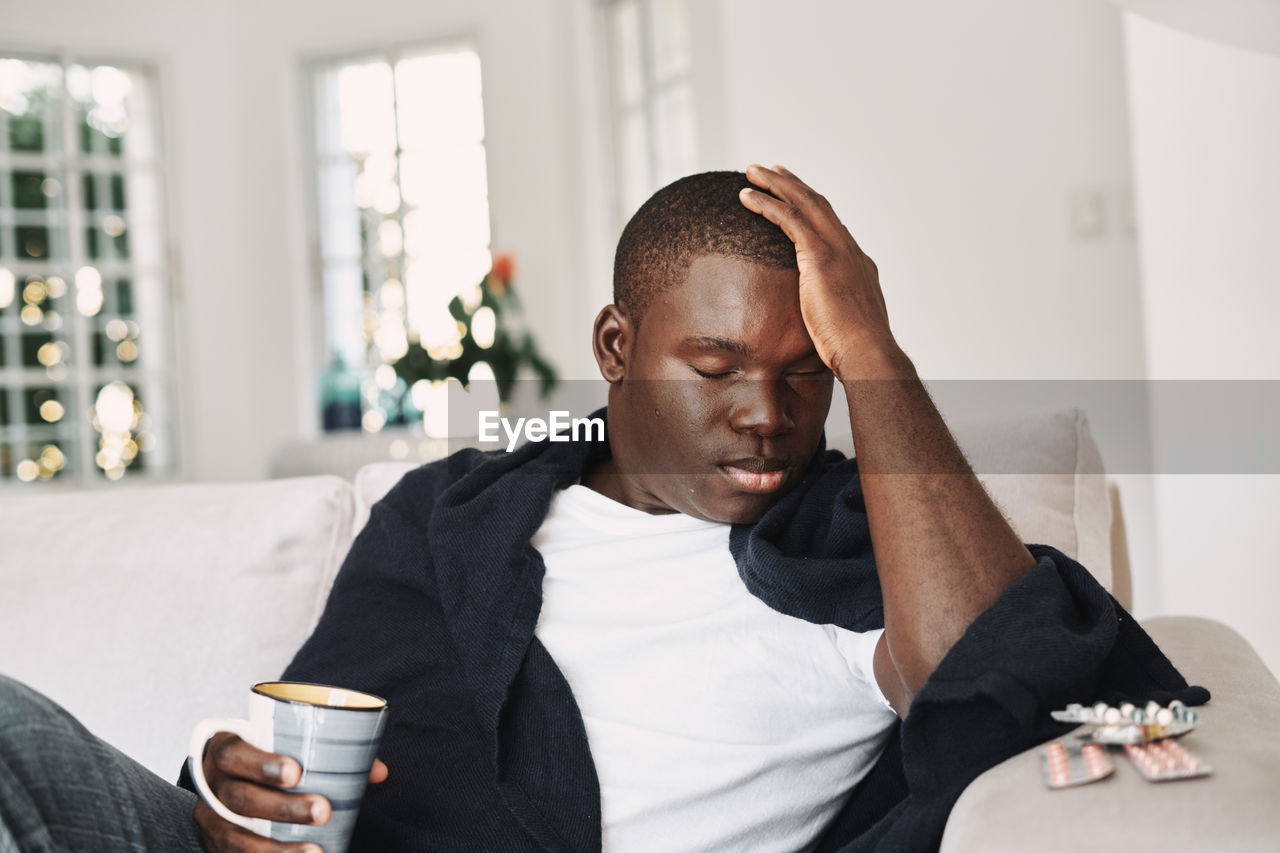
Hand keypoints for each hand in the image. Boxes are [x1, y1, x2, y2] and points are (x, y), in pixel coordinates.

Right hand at [193, 732, 388, 852]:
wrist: (226, 781)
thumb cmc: (267, 759)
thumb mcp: (286, 746)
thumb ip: (331, 753)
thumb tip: (377, 771)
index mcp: (224, 750)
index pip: (233, 754)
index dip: (262, 764)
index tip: (298, 772)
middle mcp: (211, 786)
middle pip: (239, 798)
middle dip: (282, 807)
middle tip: (323, 810)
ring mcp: (211, 820)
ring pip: (236, 837)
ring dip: (276, 848)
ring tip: (315, 851)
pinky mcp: (217, 846)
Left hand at [739, 164, 897, 378]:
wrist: (867, 355)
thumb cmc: (854, 353)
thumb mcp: (843, 326)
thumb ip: (832, 315)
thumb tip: (821, 326)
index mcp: (857, 264)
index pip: (832, 226)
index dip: (813, 207)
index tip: (797, 196)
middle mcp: (850, 250)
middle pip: (819, 205)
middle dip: (794, 185)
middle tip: (772, 170)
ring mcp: (838, 250)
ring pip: (803, 203)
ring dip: (776, 184)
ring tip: (753, 171)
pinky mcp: (820, 257)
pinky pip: (789, 219)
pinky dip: (767, 203)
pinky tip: (747, 196)